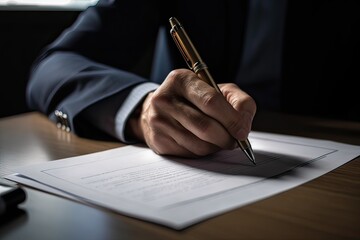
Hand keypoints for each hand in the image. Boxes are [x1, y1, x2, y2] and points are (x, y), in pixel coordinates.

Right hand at [128, 69, 255, 156]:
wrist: (160, 110)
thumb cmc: (195, 99)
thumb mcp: (219, 90)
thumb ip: (239, 101)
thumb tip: (243, 126)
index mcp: (181, 80)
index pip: (211, 101)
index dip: (231, 119)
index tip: (243, 132)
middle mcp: (165, 99)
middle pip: (205, 126)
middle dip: (226, 138)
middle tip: (235, 141)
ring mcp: (159, 121)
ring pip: (199, 144)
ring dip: (216, 146)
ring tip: (219, 139)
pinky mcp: (158, 140)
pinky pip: (190, 153)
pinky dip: (203, 152)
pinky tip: (203, 142)